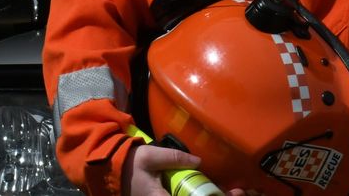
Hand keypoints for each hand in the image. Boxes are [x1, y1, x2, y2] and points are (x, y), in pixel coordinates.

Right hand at [122, 143, 263, 195]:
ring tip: (231, 192)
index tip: (227, 195)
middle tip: (236, 192)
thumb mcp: (150, 156)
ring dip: (208, 195)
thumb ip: (174, 158)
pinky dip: (198, 194)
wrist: (112, 170)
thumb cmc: (130, 163)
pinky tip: (214, 191)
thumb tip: (198, 161)